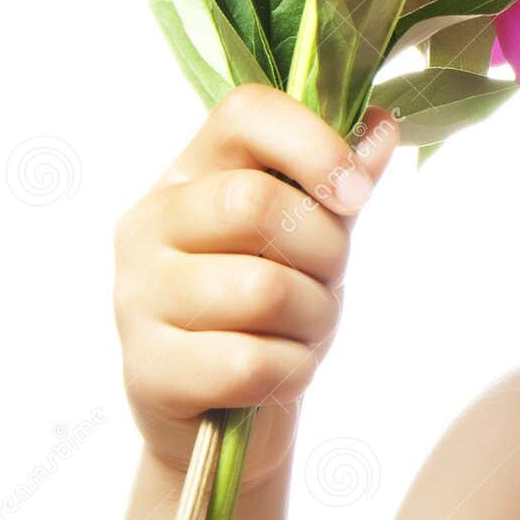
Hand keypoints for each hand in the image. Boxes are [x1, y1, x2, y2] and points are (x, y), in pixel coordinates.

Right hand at [112, 83, 398, 489]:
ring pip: (261, 290)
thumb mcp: (314, 233)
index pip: (246, 112)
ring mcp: (137, 298)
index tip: (356, 194)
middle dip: (324, 248)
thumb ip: (343, 179)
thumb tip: (382, 124)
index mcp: (190, 173)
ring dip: (314, 316)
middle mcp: (149, 224)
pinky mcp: (147, 371)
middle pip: (254, 203)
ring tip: (304, 327)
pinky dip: (290, 370)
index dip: (315, 144)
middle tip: (328, 276)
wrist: (228, 407)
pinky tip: (279, 369)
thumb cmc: (274, 306)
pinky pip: (250, 362)